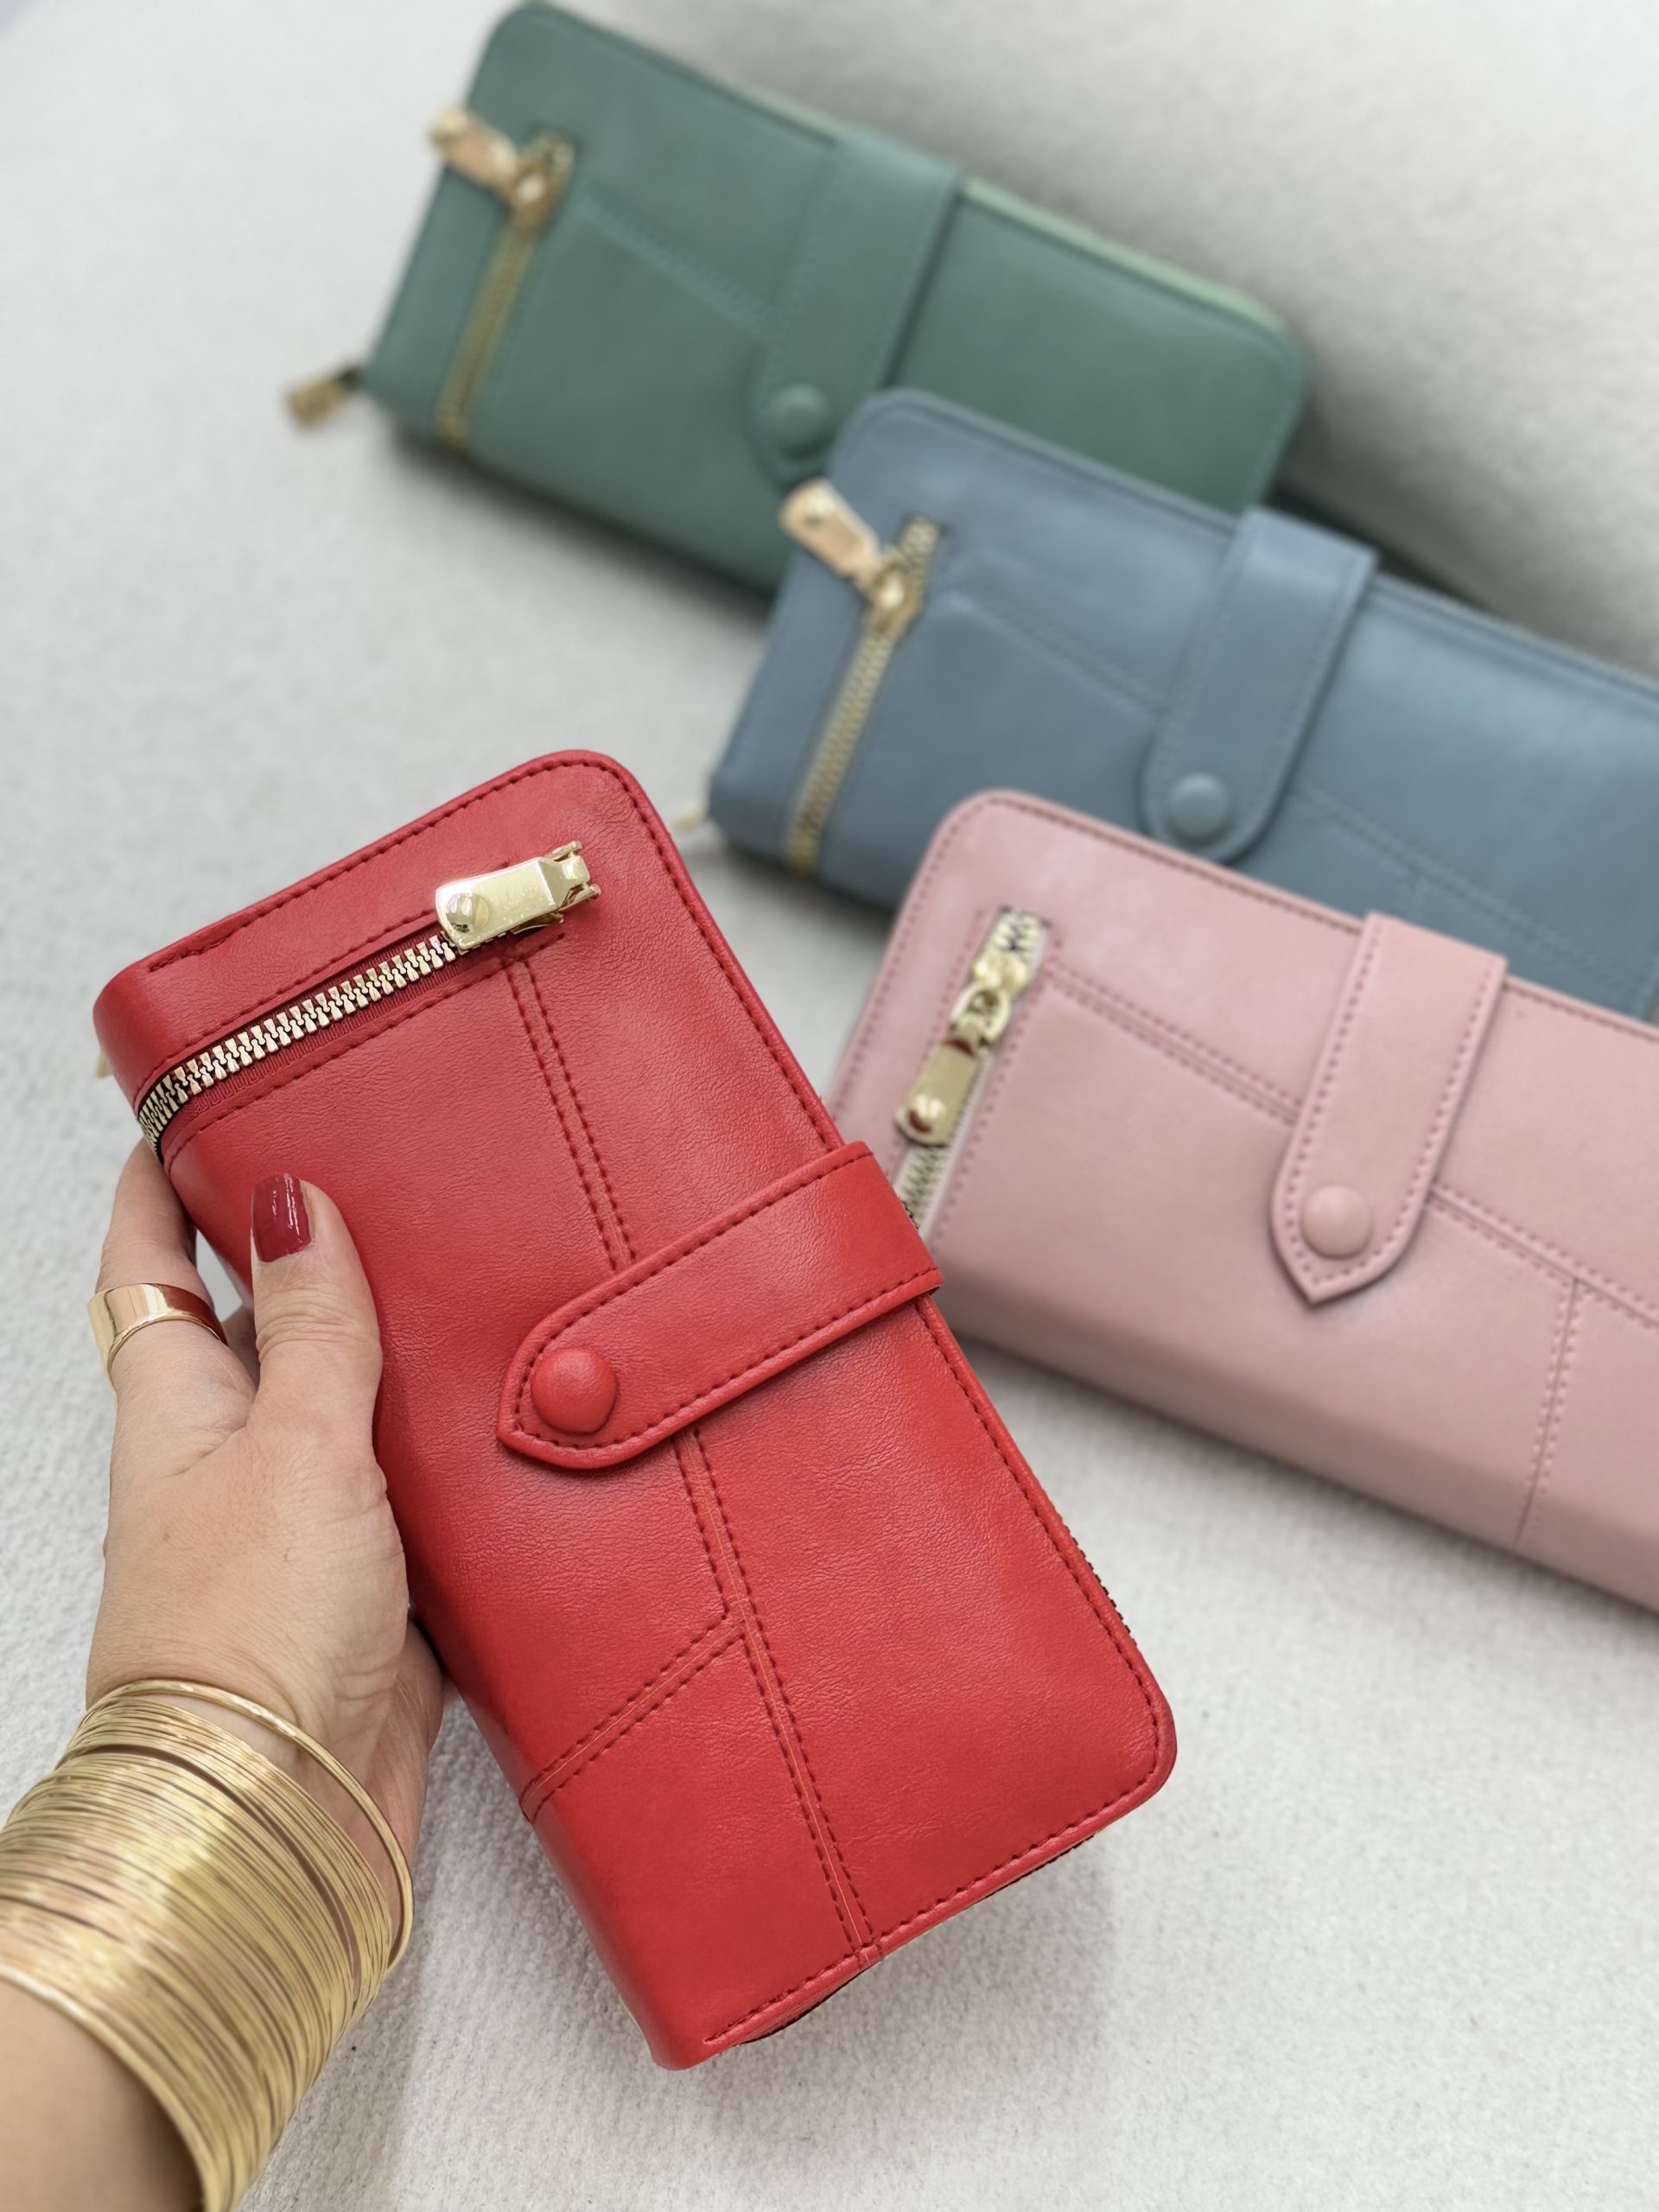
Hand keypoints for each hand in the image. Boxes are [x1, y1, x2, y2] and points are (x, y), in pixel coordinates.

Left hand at [86, 1145, 443, 1883]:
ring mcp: (310, 1517)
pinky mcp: (381, 1583)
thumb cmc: (249, 1635)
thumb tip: (291, 1199)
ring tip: (485, 1264)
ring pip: (357, 1399)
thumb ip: (314, 1327)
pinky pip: (422, 1489)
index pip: (154, 1260)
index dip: (164, 1180)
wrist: (283, 1818)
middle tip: (394, 1161)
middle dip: (319, 1243)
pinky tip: (525, 1412)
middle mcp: (237, 1451)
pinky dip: (463, 1450)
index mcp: (183, 1402)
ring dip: (408, 1347)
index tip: (202, 1099)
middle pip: (268, 1318)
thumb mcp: (293, 1446)